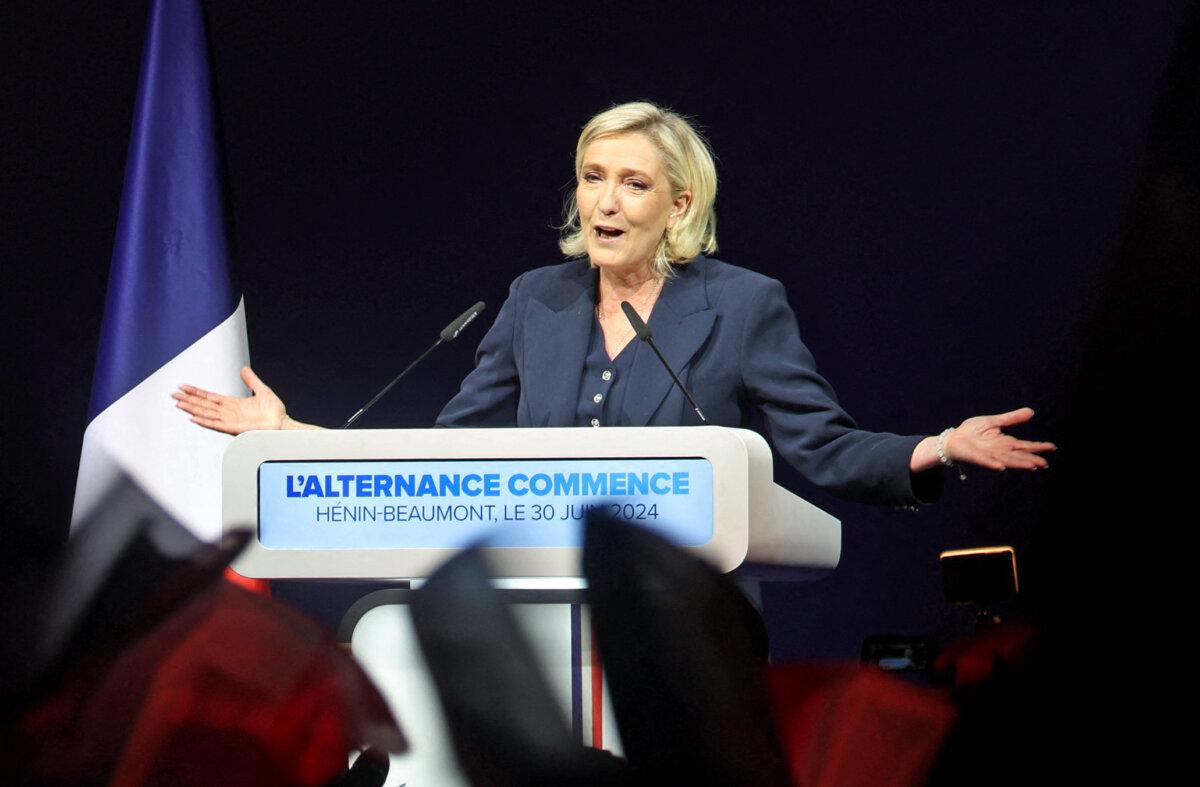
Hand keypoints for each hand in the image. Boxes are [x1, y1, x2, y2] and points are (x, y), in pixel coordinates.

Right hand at [172, 366, 286, 434]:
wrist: (282, 422)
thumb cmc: (274, 411)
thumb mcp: (261, 390)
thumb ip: (251, 380)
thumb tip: (244, 369)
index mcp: (232, 403)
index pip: (210, 397)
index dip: (197, 392)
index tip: (184, 387)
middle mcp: (228, 412)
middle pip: (204, 404)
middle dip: (189, 399)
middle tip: (174, 394)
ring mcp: (229, 419)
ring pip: (206, 413)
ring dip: (192, 408)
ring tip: (179, 403)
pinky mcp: (234, 427)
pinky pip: (216, 423)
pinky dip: (204, 420)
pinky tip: (194, 417)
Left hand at [945, 407, 1055, 470]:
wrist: (954, 438)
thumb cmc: (973, 431)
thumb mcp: (994, 421)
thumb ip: (1011, 418)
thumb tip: (1031, 411)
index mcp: (1005, 442)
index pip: (1025, 445)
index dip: (1038, 447)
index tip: (1052, 447)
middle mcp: (1000, 451)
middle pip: (1019, 456)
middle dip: (1031, 459)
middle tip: (1045, 464)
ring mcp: (989, 455)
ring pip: (1006, 460)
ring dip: (1018, 464)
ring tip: (1031, 466)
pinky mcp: (976, 457)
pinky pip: (985, 461)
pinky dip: (993, 464)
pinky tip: (1001, 467)